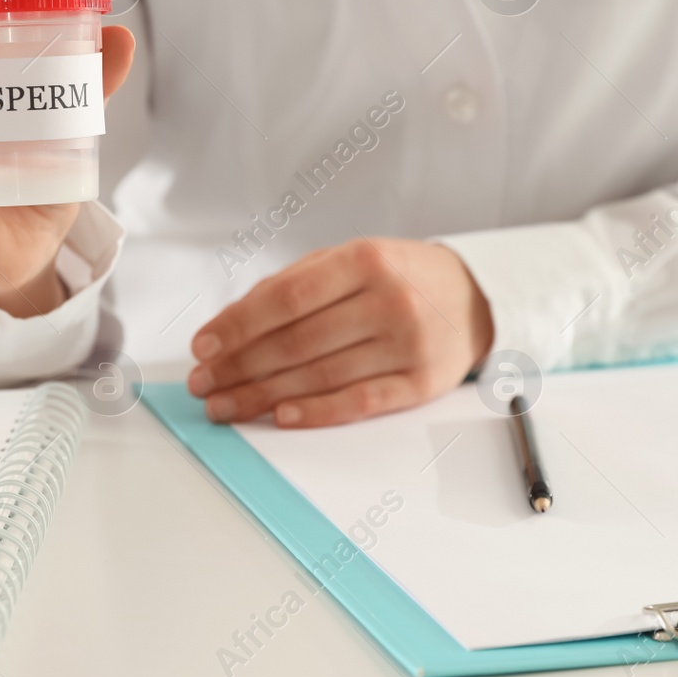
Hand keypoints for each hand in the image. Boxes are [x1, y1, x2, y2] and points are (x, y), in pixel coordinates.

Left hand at [186, 238, 493, 426]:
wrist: (474, 297)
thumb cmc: (399, 277)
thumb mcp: (352, 259)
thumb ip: (295, 283)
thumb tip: (233, 323)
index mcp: (365, 260)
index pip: (286, 298)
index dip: (237, 325)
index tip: (203, 346)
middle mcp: (388, 300)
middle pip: (297, 342)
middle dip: (240, 366)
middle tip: (204, 383)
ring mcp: (407, 344)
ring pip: (321, 375)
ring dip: (264, 395)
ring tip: (226, 404)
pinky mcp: (420, 383)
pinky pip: (359, 402)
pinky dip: (316, 412)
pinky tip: (281, 417)